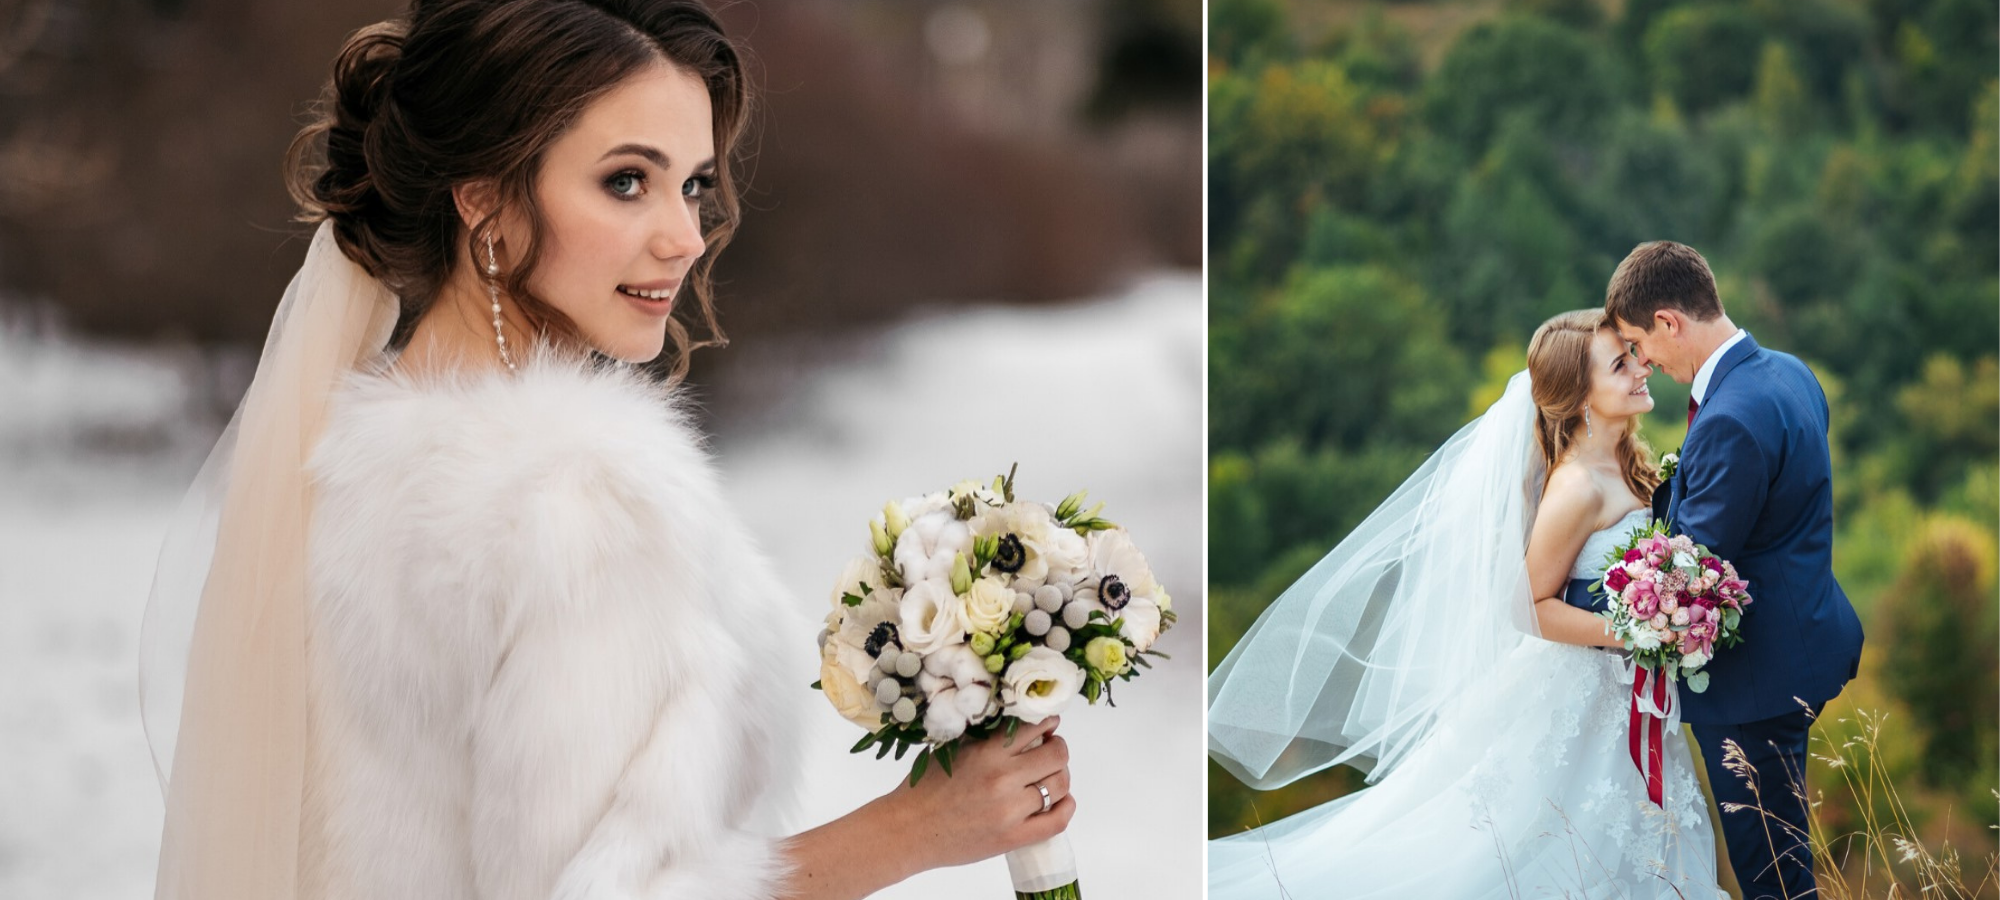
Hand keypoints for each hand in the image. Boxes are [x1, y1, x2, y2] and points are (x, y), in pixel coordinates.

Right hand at [883, 716, 1076, 871]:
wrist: (909, 830)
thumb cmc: (926, 789)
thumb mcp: (953, 749)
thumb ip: (986, 737)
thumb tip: (1021, 722)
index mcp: (986, 752)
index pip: (1034, 727)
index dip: (1047, 724)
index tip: (1048, 725)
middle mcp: (1002, 779)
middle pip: (1056, 755)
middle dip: (1057, 748)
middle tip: (1051, 750)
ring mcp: (1010, 811)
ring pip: (1059, 785)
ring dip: (1061, 776)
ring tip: (1052, 775)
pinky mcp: (1013, 837)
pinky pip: (1057, 821)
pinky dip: (1066, 807)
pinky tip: (1062, 801)